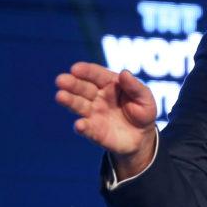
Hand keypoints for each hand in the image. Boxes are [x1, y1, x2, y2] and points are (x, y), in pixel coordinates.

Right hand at [55, 62, 156, 177]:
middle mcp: (98, 97)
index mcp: (110, 84)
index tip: (76, 68)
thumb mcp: (145, 98)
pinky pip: (87, 128)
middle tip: (61, 80)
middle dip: (72, 83)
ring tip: (60, 96)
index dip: (86, 71)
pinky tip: (79, 125)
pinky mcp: (94, 131)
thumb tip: (124, 73)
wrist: (142, 137)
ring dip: (69, 101)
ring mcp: (94, 113)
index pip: (96, 75)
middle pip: (83, 88)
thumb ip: (135, 86)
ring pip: (79, 105)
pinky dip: (82, 127)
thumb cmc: (143, 112)